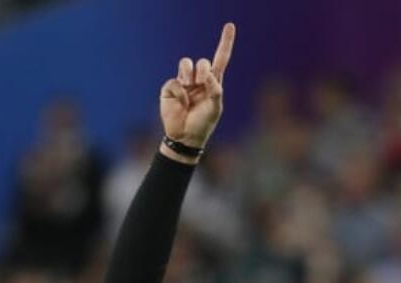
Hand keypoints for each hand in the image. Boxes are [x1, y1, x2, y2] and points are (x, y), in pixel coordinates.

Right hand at [159, 22, 234, 154]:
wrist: (184, 138)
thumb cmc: (203, 124)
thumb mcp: (215, 108)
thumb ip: (215, 90)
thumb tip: (208, 75)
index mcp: (213, 83)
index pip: (220, 59)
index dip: (225, 43)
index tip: (230, 26)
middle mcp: (198, 80)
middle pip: (202, 61)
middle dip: (203, 70)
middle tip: (201, 83)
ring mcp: (183, 83)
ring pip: (186, 63)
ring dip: (189, 74)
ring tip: (189, 87)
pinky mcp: (170, 88)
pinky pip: (174, 81)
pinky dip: (179, 92)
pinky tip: (180, 103)